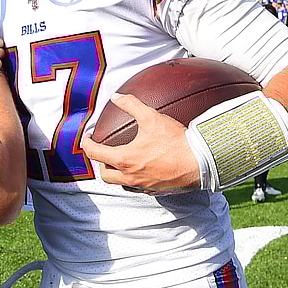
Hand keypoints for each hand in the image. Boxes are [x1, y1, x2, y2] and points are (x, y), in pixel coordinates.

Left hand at [81, 93, 200, 194]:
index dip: (86, 143)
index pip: (94, 153)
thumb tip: (116, 97)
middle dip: (100, 163)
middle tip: (103, 151)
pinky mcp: (155, 190)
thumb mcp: (151, 117)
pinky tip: (141, 168)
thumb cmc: (176, 141)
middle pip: (105, 174)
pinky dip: (134, 178)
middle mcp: (130, 176)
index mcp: (125, 159)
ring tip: (120, 160)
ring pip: (120, 183)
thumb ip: (131, 105)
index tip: (88, 137)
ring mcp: (143, 185)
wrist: (201, 161)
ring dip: (116, 173)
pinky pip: (138, 187)